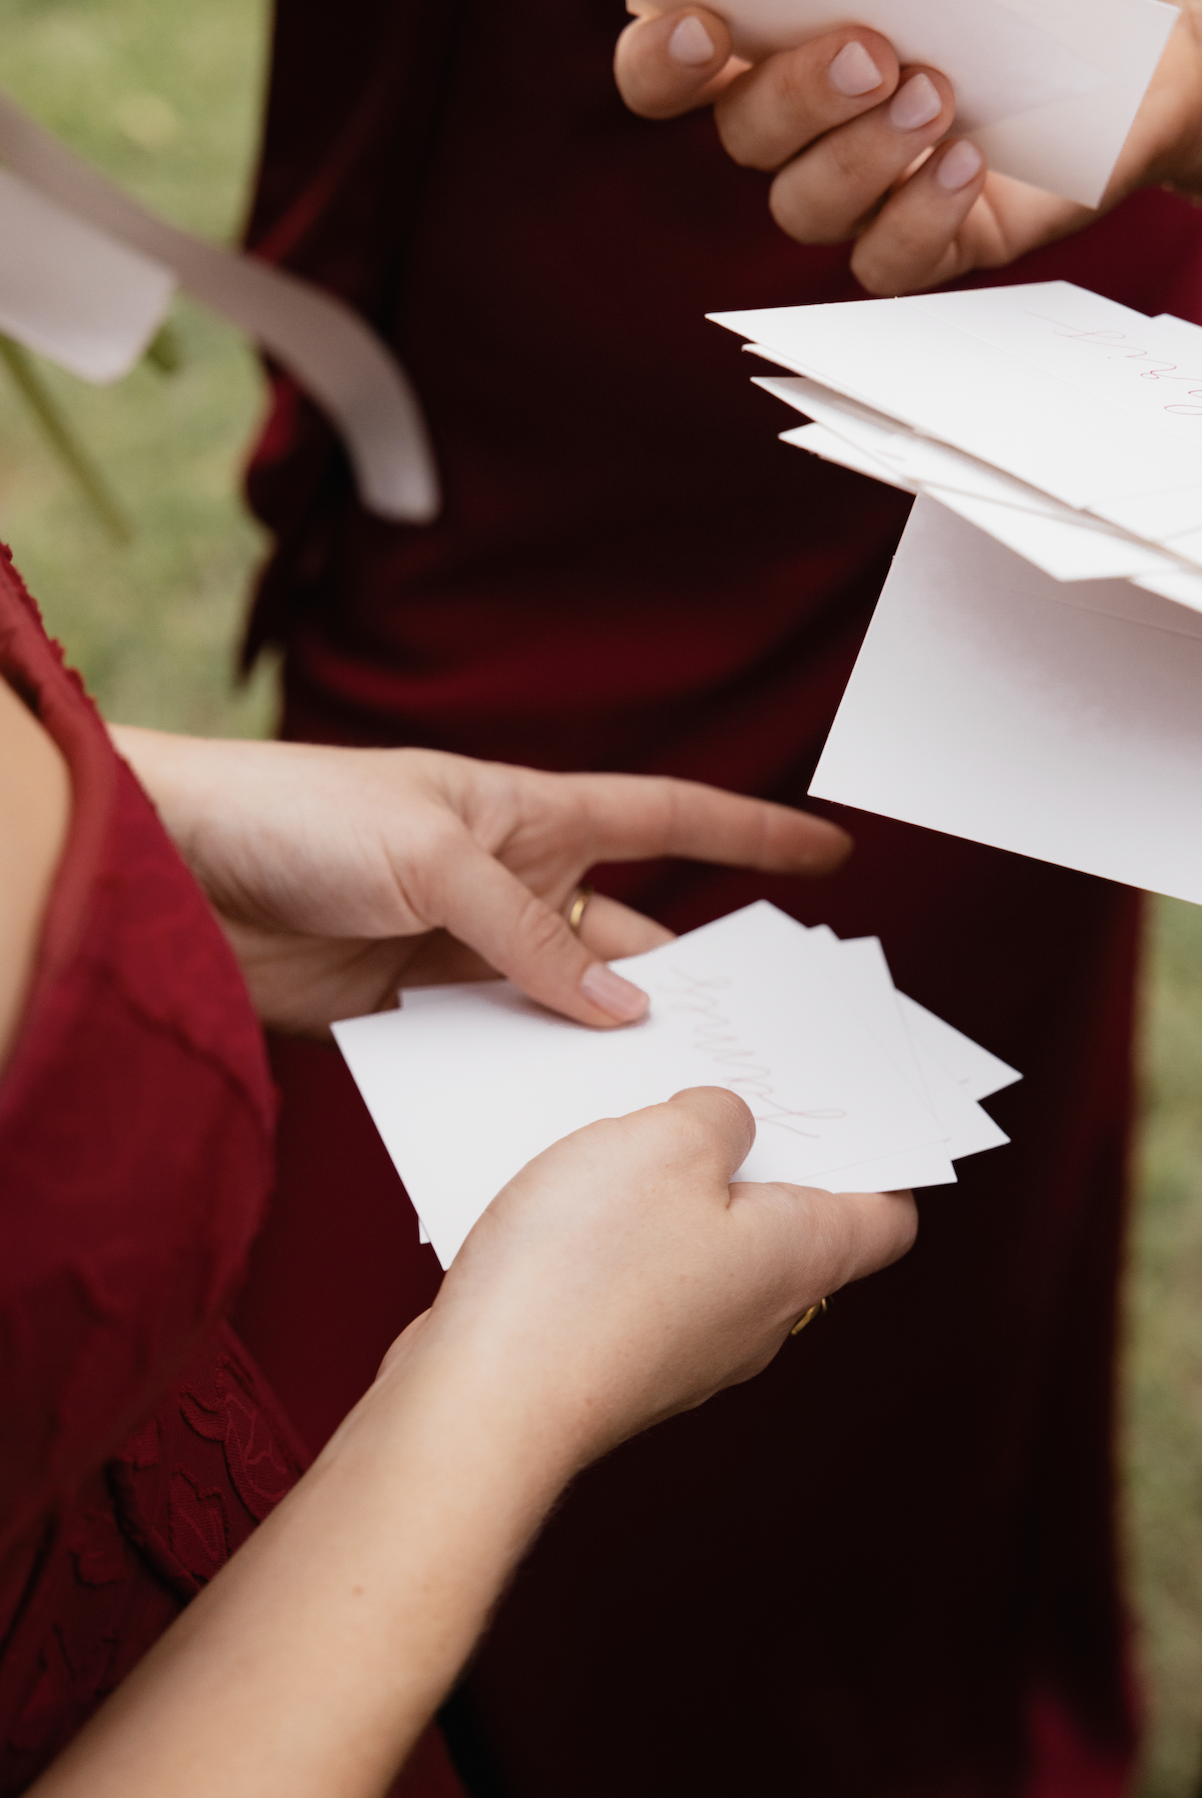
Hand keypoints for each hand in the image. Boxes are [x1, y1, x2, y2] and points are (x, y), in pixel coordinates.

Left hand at [110, 728, 849, 1034]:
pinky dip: (531, 1081)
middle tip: (763, 1038)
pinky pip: (499, 1048)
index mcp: (528, 815)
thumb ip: (531, 935)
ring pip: (571, 1006)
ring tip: (674, 1100)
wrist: (176, 874)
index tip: (825, 852)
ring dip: (610, 1047)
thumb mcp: (434, 857)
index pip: (666, 816)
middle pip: (633, 933)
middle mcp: (511, 883)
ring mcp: (466, 952)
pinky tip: (565, 1120)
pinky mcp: (417, 1011)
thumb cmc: (300, 815)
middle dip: (696, 978)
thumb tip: (623, 1007)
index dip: (749, 834)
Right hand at [390, 1087, 916, 1469]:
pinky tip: (575, 1194)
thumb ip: (717, 1117)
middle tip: (718, 1091)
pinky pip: (644, 1277)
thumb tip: (726, 1126)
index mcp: (799, 1258)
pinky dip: (624, 1230)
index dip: (878, 1157)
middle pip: (792, 1224)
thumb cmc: (587, 1276)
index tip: (846, 1108)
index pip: (886, 1218)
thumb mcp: (666, 1142)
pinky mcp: (621, 1359)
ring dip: (678, 1188)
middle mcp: (759, 1315)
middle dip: (758, 1154)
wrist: (486, 1401)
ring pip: (709, 1247)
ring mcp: (689, 1346)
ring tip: (629, 1132)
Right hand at [616, 4, 1201, 294]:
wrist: (1144, 50)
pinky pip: (881, 262)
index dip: (660, 60)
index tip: (705, 33)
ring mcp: (855, 189)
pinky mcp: (916, 243)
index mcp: (774, 37)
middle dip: (794, 97)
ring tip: (937, 99)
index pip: (663, 64)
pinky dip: (914, 218)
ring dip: (859, 156)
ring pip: (800, 205)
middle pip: (738, 133)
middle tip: (873, 53)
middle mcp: (797, 124)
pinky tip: (962, 166)